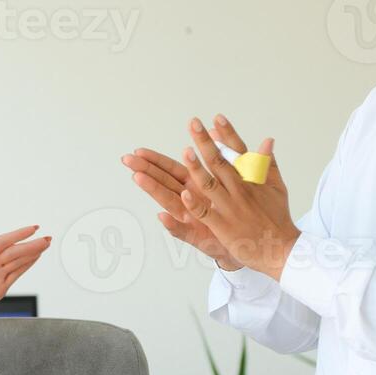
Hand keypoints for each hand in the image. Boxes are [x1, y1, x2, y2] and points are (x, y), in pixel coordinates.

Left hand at [0, 226, 51, 316]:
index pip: (2, 242)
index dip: (17, 235)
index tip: (32, 229)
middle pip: (14, 251)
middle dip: (31, 244)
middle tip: (47, 239)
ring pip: (18, 261)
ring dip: (32, 252)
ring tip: (46, 244)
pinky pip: (16, 274)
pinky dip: (27, 265)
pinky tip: (36, 257)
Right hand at [123, 140, 244, 271]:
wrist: (247, 242)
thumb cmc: (234, 215)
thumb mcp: (231, 183)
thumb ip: (223, 159)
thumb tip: (218, 132)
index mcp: (195, 186)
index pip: (171, 170)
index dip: (156, 160)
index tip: (139, 151)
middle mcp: (188, 201)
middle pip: (164, 182)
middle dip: (145, 169)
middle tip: (128, 160)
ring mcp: (190, 218)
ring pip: (168, 202)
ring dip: (153, 189)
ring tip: (138, 177)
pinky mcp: (196, 237)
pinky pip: (183, 231)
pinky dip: (172, 225)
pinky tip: (162, 217)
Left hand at [176, 114, 299, 279]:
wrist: (281, 249)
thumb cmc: (277, 218)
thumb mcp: (277, 187)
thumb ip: (268, 163)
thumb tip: (267, 140)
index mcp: (252, 179)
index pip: (238, 151)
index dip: (227, 134)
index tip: (216, 117)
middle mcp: (241, 190)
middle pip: (220, 162)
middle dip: (205, 142)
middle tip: (193, 123)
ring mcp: (231, 207)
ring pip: (210, 184)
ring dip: (197, 167)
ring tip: (185, 151)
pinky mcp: (223, 226)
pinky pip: (206, 212)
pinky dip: (195, 203)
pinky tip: (185, 193)